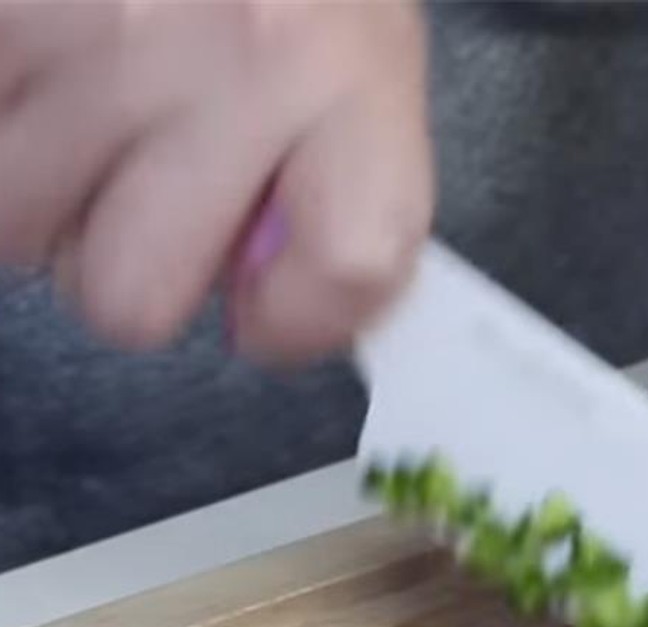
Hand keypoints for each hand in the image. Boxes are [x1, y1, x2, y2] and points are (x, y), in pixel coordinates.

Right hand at [0, 0, 433, 363]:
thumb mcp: (355, 51)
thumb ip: (335, 185)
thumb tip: (263, 301)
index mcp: (351, 75)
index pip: (346, 270)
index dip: (296, 319)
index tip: (267, 306)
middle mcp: (230, 57)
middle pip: (130, 295)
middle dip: (124, 259)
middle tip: (142, 182)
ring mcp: (96, 30)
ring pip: (17, 225)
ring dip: (42, 185)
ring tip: (86, 98)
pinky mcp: (2, 15)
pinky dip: (2, 117)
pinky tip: (44, 64)